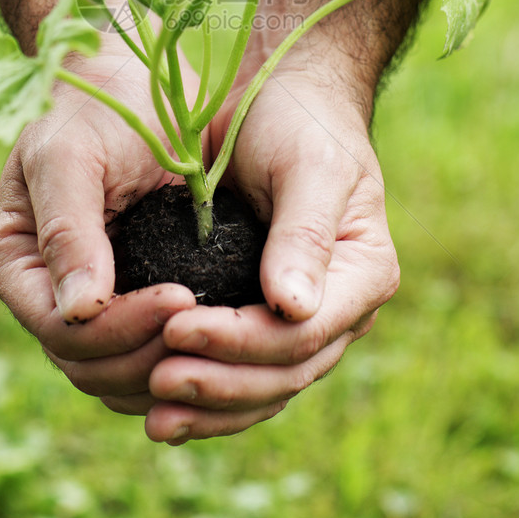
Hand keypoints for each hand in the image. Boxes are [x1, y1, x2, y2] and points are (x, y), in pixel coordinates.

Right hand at [0, 37, 198, 413]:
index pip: (63, 331)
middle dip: (151, 354)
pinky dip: (185, 356)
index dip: (121, 329)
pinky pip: (152, 353)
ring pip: (122, 374)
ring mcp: (88, 301)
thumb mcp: (72, 157)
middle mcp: (44, 292)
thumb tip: (79, 310)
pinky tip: (224, 334)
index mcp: (14, 262)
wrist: (138, 77)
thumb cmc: (98, 105)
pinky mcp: (131, 298)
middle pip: (91, 365)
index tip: (182, 296)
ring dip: (172, 365)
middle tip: (213, 320)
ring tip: (224, 330)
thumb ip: (68, 231)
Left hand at [144, 55, 399, 442]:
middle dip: (220, 383)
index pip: (304, 333)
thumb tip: (294, 308)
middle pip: (285, 372)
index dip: (241, 342)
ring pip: (265, 389)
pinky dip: (207, 397)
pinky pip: (244, 376)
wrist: (285, 101)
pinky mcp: (268, 321)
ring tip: (155, 416)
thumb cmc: (301, 122)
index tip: (178, 328)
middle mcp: (342, 308)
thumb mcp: (309, 165)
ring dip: (210, 406)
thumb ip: (305, 234)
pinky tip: (161, 410)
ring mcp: (307, 321)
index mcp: (363, 274)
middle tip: (156, 379)